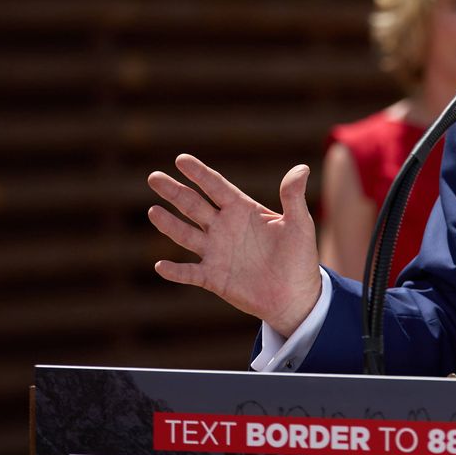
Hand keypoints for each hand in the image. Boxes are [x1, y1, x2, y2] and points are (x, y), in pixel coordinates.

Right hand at [147, 154, 321, 336]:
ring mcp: (216, 252)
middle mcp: (224, 228)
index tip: (181, 159)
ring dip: (169, 224)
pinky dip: (175, 271)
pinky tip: (161, 266)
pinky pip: (189, 273)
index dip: (199, 174)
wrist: (296, 295)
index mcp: (242, 210)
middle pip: (193, 205)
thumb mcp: (299, 223)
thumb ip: (293, 197)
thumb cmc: (299, 256)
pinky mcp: (213, 278)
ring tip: (153, 211)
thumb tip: (303, 167)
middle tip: (154, 177)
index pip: (216, 187)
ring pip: (186, 235)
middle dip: (174, 191)